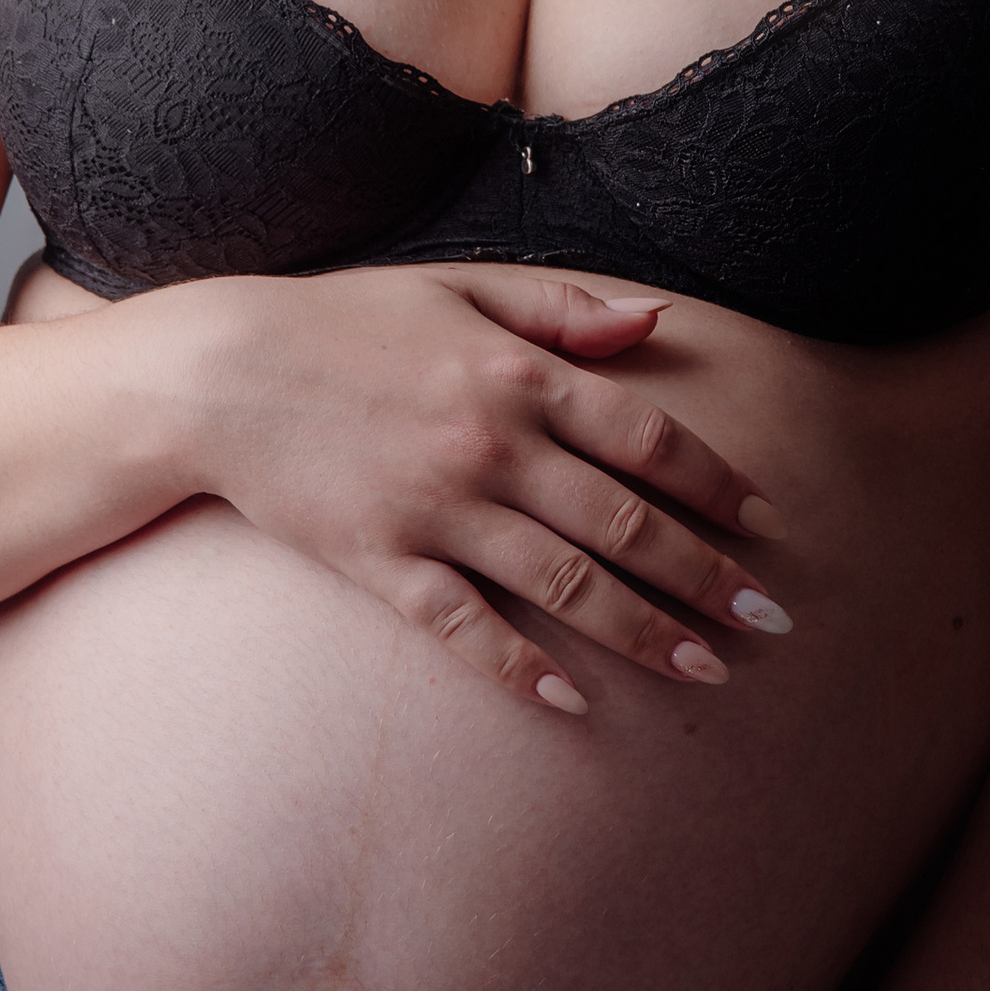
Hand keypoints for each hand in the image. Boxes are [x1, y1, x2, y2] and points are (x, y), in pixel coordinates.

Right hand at [176, 264, 788, 714]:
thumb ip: (563, 309)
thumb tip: (659, 321)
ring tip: (704, 669)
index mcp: (519, 374)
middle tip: (769, 622)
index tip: (768, 524)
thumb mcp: (460, 290)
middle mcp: (490, 444)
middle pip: (624, 523)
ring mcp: (436, 508)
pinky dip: (520, 667)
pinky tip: (573, 700)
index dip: (717, 485)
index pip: (647, 437)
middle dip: (706, 576)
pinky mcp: (381, 562)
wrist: (220, 370)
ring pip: (563, 584)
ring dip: (642, 631)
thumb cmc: (346, 322)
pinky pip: (464, 627)